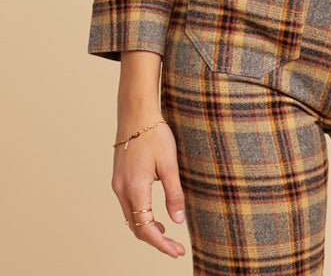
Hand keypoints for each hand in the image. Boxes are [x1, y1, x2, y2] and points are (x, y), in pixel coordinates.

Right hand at [112, 114, 186, 257]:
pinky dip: (140, 216)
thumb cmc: (154, 134)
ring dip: (147, 229)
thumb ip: (173, 194)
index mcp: (135, 188)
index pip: (146, 229)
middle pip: (136, 227)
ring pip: (130, 218)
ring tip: (166, 234)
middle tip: (176, 247)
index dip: (161, 244)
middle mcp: (122, 190)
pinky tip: (153, 215)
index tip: (177, 252)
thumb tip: (178, 220)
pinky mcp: (119, 178)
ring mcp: (118, 185)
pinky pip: (128, 206)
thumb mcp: (169, 164)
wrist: (135, 113)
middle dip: (156, 241)